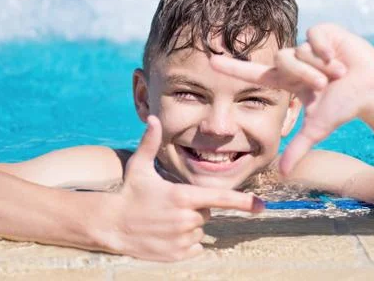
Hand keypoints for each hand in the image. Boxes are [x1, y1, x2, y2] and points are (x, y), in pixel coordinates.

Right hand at [93, 116, 263, 261]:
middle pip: (207, 213)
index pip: (221, 198)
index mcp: (182, 196)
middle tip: (171, 205)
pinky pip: (195, 247)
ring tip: (165, 220)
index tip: (261, 206)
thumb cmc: (128, 193)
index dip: (243, 202)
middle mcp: (186, 219)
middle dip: (195, 209)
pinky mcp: (177, 255)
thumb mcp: (138, 166)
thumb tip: (153, 119)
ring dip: (189, 226)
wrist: (111, 225)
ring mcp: (182, 239)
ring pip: (200, 231)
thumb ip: (149, 143)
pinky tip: (167, 234)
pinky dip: (186, 242)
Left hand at [210, 23, 373, 174]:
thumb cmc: (344, 107)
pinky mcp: (323, 32)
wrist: (371, 90)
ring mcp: (306, 46)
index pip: (253, 74)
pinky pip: (313, 37)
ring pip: (299, 51)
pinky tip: (340, 57)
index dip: (232, 68)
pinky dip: (327, 50)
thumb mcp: (316, 128)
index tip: (210, 60)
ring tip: (339, 73)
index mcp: (286, 81)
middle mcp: (293, 62)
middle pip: (282, 60)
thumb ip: (298, 148)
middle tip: (325, 84)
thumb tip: (283, 174)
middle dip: (305, 75)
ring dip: (321, 67)